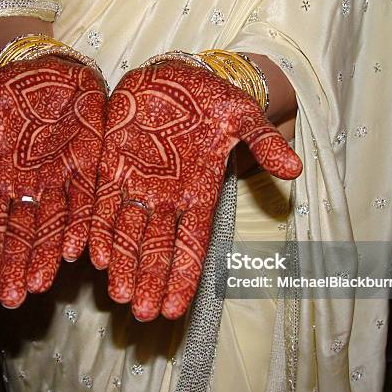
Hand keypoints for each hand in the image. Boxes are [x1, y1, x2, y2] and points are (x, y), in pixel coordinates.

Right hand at [0, 56, 106, 307]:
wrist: (52, 69)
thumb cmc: (12, 88)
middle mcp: (30, 189)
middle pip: (21, 235)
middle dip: (16, 267)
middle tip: (13, 299)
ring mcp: (60, 181)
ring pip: (53, 227)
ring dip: (46, 256)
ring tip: (39, 284)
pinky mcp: (89, 168)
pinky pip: (85, 202)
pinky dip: (81, 225)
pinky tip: (78, 249)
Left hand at [89, 61, 301, 321]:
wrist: (173, 77)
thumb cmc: (210, 98)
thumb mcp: (243, 115)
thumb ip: (264, 142)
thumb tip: (296, 170)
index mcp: (199, 192)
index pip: (192, 245)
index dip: (184, 276)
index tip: (177, 309)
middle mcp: (167, 198)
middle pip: (158, 248)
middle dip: (150, 281)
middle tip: (143, 314)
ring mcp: (137, 184)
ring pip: (127, 233)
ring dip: (123, 265)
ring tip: (118, 295)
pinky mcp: (111, 167)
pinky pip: (104, 204)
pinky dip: (99, 228)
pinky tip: (95, 254)